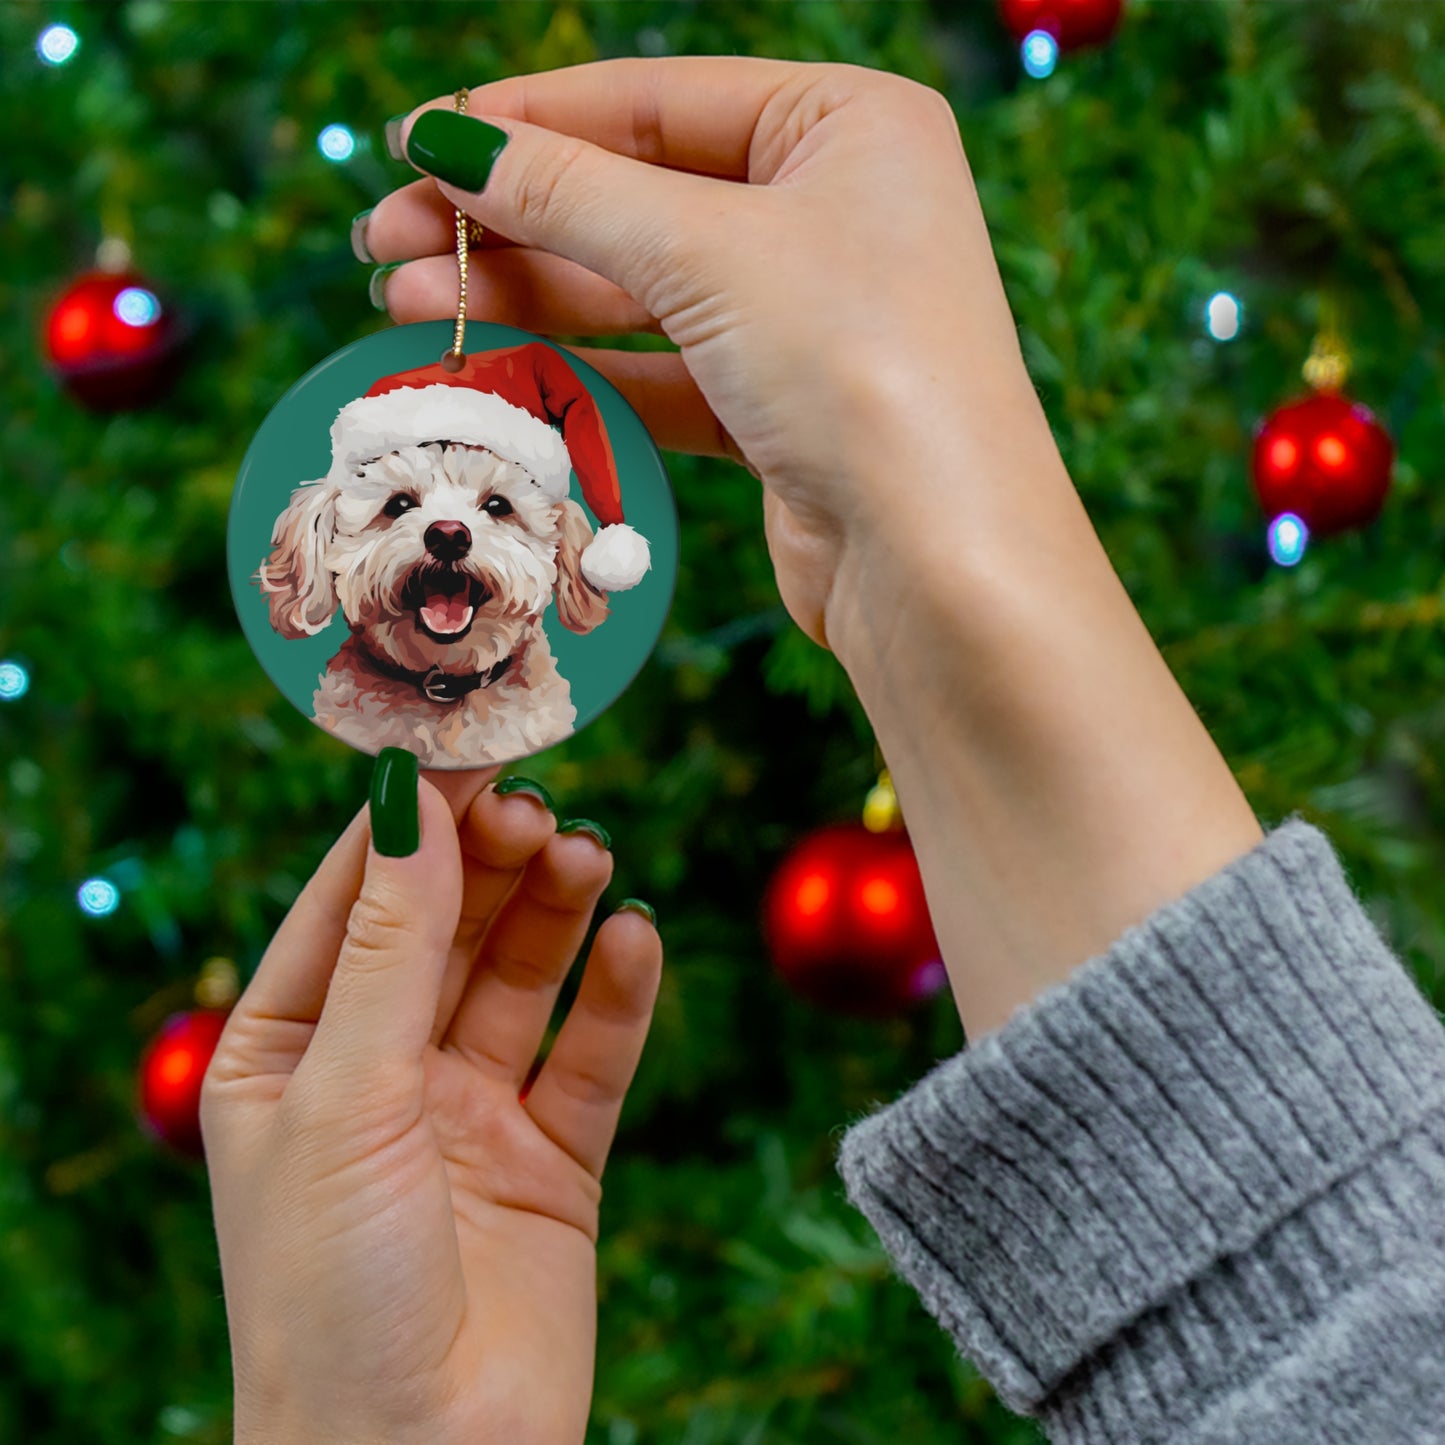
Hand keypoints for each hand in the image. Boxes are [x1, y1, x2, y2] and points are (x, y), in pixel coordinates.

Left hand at [201, 765, 661, 1444]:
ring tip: (588, 857)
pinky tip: (635, 941)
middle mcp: (380, 1072)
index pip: (352, 900)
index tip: (466, 745)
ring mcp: (469, 1113)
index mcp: (289, 1052)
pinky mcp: (552, 1160)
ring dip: (555, 911)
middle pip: (446, 927)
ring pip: (521, 977)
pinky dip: (617, 995)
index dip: (408, 821)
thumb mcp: (346, 1097)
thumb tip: (412, 801)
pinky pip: (591, 1055)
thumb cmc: (332, 1294)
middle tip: (539, 808)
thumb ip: (391, 946)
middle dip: (490, 862)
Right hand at [362, 56, 1053, 654]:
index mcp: (847, 125)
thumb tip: (448, 142)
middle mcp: (835, 210)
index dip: (526, 120)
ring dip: (526, 294)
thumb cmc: (859, 367)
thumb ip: (570, 193)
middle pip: (637, 195)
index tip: (415, 143)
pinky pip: (663, 370)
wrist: (938, 561)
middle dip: (508, 219)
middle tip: (385, 240)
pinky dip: (582, 368)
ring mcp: (809, 314)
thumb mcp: (706, 251)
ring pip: (640, 289)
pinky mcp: (783, 408)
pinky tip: (496, 363)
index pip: (655, 100)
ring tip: (406, 302)